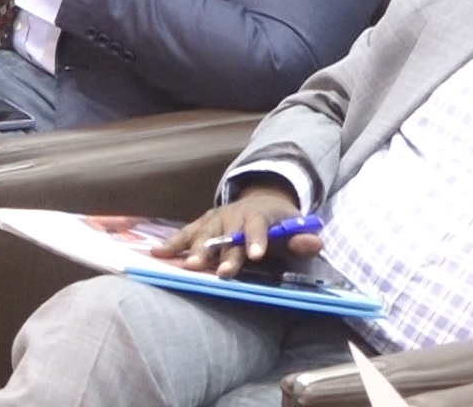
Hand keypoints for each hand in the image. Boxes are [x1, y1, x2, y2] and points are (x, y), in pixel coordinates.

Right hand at [154, 183, 318, 277]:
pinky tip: (156, 254)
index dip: (257, 239)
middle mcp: (234, 215)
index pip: (258, 226)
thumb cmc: (278, 223)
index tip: (255, 255)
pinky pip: (186, 234)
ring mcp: (216, 219)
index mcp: (259, 215)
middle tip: (218, 271)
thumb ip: (302, 239)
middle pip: (228, 235)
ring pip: (205, 234)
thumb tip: (315, 244)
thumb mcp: (294, 228)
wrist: (262, 200)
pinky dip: (172, 243)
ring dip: (197, 250)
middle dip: (223, 253)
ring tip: (188, 266)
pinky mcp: (203, 224)